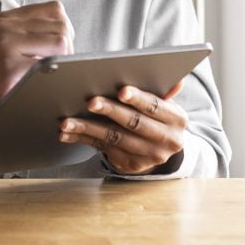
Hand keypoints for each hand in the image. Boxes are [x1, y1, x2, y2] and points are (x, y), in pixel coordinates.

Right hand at [0, 0, 74, 149]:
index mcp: (6, 19)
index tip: (60, 47)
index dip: (65, 28)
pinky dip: (50, 77)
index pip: (54, 10)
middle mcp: (6, 27)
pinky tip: (37, 84)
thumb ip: (27, 33)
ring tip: (48, 74)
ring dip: (63, 61)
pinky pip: (49, 65)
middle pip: (62, 26)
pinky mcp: (10, 67)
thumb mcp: (1, 44)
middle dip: (68, 48)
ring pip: (61, 42)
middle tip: (57, 66)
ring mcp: (7, 45)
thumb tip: (65, 34)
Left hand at [58, 80, 187, 174]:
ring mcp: (147, 156)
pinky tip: (66, 134)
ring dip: (88, 128)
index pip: (155, 107)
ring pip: (113, 138)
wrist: (161, 149)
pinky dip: (82, 139)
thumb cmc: (159, 118)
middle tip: (91, 102)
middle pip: (133, 123)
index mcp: (177, 121)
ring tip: (68, 121)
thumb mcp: (168, 106)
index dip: (138, 98)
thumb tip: (177, 79)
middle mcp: (165, 141)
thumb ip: (166, 92)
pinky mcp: (129, 164)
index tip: (121, 91)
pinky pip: (101, 148)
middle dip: (110, 111)